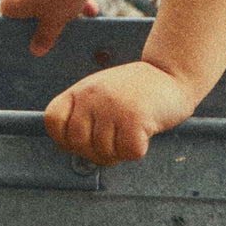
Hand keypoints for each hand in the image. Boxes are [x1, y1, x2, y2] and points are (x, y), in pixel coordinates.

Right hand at [0, 0, 98, 55]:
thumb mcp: (54, 22)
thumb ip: (45, 37)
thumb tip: (36, 50)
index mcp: (19, 0)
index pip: (7, 8)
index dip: (14, 19)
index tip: (27, 30)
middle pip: (33, 4)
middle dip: (46, 16)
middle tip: (55, 29)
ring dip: (67, 8)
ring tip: (79, 18)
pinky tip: (92, 8)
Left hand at [44, 60, 197, 164]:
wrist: (173, 72)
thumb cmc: (136, 91)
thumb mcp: (101, 95)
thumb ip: (82, 116)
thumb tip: (65, 149)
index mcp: (82, 89)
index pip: (53, 120)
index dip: (66, 136)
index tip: (88, 133)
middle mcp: (93, 96)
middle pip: (78, 145)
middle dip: (97, 150)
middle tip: (118, 136)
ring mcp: (113, 106)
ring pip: (105, 154)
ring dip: (121, 150)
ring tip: (134, 127)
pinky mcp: (135, 118)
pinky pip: (129, 153)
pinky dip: (139, 148)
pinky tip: (146, 129)